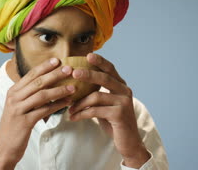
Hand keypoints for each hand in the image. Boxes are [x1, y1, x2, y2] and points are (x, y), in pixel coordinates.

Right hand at [0, 58, 74, 168]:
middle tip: (69, 69)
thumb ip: (29, 94)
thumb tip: (47, 82)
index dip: (44, 66)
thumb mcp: (19, 106)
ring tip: (73, 87)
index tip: (57, 60)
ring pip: (42, 95)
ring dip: (59, 90)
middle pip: (37, 82)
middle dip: (54, 74)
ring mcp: (18, 109)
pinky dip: (57, 105)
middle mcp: (14, 98)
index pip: (30, 75)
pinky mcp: (25, 122)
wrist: (5, 146)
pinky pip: (44, 110)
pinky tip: (67, 103)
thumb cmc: (15, 125)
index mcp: (13, 91)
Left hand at [68, 53, 150, 167]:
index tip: (88, 55)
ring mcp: (123, 102)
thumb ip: (97, 93)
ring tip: (69, 108)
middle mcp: (125, 91)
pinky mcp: (119, 114)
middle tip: (73, 73)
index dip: (100, 61)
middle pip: (104, 78)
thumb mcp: (105, 104)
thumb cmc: (113, 121)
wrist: (128, 142)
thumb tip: (75, 85)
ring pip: (96, 96)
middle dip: (88, 74)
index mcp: (121, 86)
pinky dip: (82, 113)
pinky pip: (96, 110)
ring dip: (79, 102)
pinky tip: (73, 117)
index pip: (110, 69)